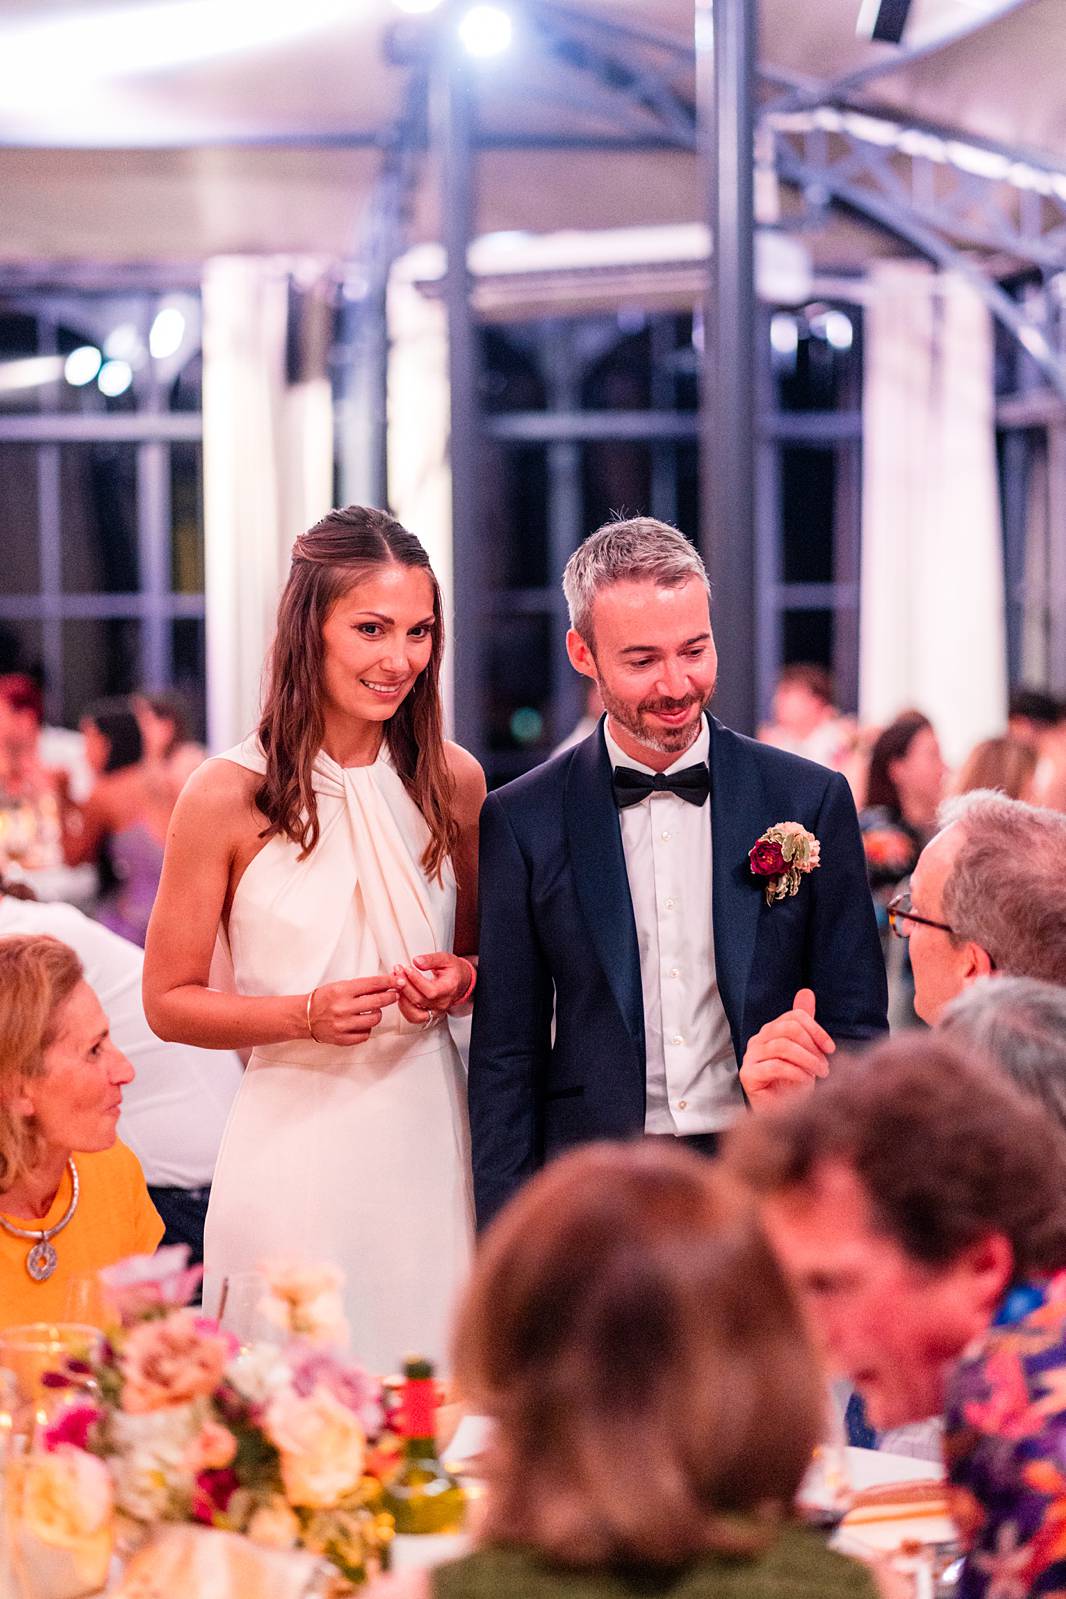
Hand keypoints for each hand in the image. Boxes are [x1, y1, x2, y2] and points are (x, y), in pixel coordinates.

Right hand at [307, 977, 397, 1045]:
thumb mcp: (340, 986)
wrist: (304, 1016)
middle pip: (377, 1002)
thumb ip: (361, 987)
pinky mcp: (343, 1039)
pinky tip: (362, 1024)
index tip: (398, 981)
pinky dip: (367, 1029)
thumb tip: (385, 984)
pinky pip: (365, 1034)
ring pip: (374, 1020)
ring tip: (373, 1011)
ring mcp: (343, 1025)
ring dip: (377, 1014)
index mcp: (342, 991)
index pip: (372, 984)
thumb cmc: (323, 999)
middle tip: (394, 995)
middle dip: (390, 997)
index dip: (389, 982)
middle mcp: (343, 1008)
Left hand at [392, 952, 473, 1021]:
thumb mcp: (446, 959)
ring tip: (397, 983)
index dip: (416, 980)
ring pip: (414, 1012)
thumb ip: (432, 959)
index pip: (431, 990)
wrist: (461, 981)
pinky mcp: (428, 1014)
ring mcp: (435, 1011)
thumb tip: (417, 961)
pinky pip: (413, 1017)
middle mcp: (442, 1003)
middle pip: (420, 1000)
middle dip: (405, 985)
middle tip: (398, 971)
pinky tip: (400, 994)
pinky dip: (404, 1007)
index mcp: (449, 989)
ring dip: (402, 998)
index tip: (407, 968)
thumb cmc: (454, 971)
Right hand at [739, 988, 834, 1113]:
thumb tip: (806, 992)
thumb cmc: (795, 1083)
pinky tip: (805, 1082)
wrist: (785, 1114)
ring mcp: (750, 1057)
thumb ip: (805, 1024)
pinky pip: (775, 1066)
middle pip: (788, 1028)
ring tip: (819, 1073)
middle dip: (812, 1046)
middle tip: (825, 1065)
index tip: (831, 1048)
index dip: (816, 1030)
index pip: (794, 1017)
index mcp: (771, 1031)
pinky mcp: (748, 1075)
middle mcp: (758, 1040)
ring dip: (807, 1060)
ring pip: (782, 1046)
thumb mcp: (805, 1051)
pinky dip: (796, 1073)